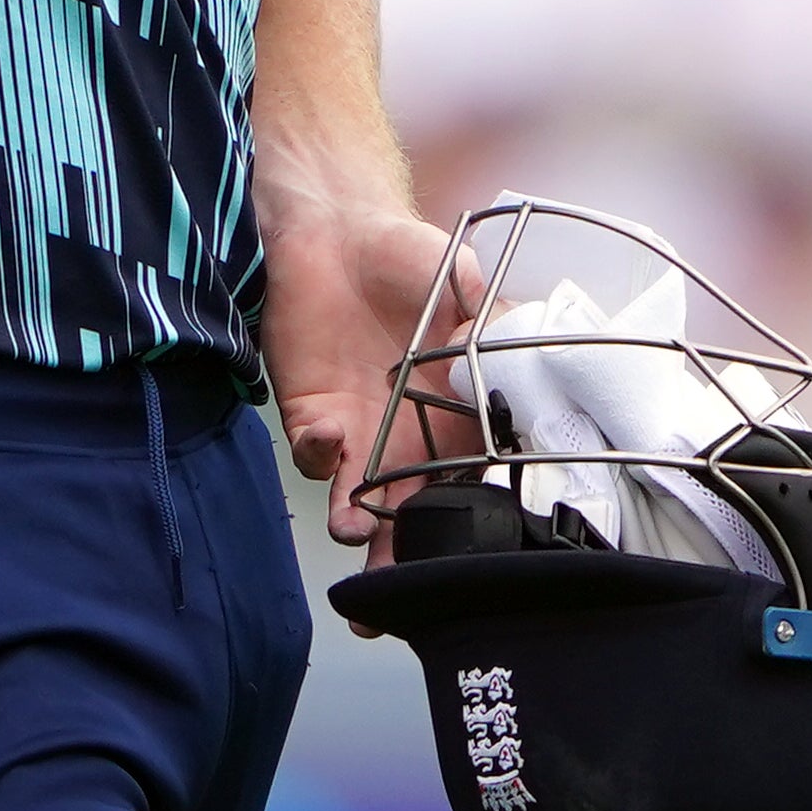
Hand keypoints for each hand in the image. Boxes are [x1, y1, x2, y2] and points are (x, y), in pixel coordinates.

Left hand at [262, 196, 481, 563]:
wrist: (336, 231)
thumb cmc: (407, 255)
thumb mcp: (461, 279)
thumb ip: (485, 314)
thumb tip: (499, 341)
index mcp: (457, 414)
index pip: (470, 479)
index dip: (471, 518)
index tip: (471, 542)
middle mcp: (410, 436)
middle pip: (414, 512)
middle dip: (407, 553)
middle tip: (402, 579)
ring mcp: (361, 431)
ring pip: (360, 501)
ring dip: (358, 522)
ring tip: (357, 528)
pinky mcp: (313, 415)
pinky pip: (314, 456)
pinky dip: (319, 457)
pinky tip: (328, 436)